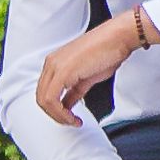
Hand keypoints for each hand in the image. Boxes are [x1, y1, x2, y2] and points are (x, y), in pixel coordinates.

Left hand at [31, 5, 159, 120]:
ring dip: (58, 116)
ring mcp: (55, 66)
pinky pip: (52, 99)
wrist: (118, 37)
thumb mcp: (88, 76)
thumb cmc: (108, 51)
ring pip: (44, 101)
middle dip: (55, 115)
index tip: (68, 117)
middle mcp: (51, 63)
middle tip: (69, 122)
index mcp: (55, 62)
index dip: (54, 109)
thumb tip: (69, 104)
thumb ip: (75, 91)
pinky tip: (73, 117)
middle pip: (41, 98)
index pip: (45, 91)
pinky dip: (61, 113)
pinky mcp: (62, 71)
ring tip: (72, 121)